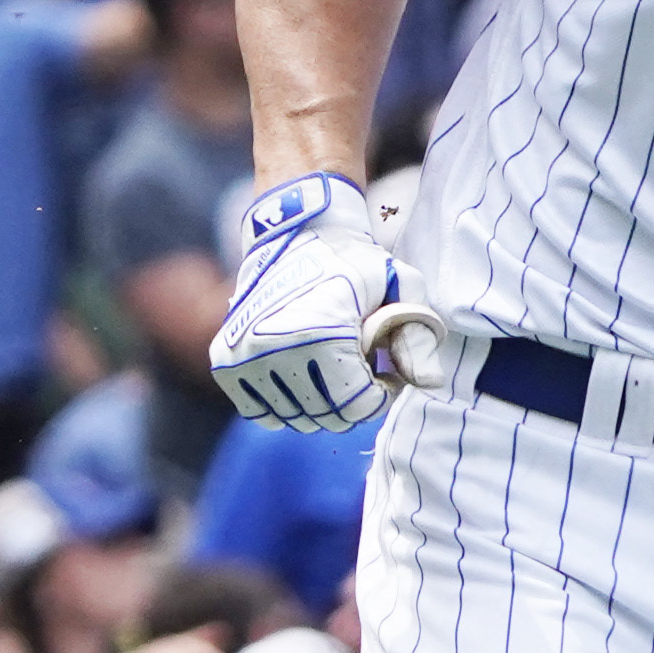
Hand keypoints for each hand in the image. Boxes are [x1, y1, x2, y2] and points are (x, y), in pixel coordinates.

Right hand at [210, 171, 402, 430]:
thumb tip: (427, 383)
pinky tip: (303, 374)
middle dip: (353, 398)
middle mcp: (274, 348)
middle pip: (328, 416)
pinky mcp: (225, 362)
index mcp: (319, 332)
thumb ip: (417, 336)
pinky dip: (287, 402)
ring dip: (321, 402)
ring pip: (297, 418)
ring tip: (333, 365)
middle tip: (360, 366)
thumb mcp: (401, 285)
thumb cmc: (355, 261)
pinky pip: (262, 413)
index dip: (381, 393)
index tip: (384, 369)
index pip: (358, 405)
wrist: (293, 233)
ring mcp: (244, 358)